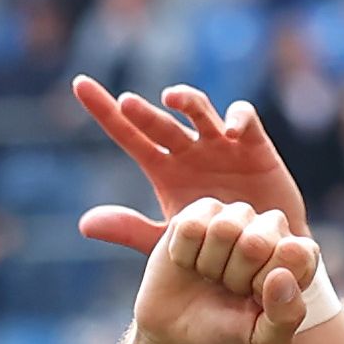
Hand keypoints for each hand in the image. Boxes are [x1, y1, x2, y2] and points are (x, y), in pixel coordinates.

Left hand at [74, 77, 311, 243]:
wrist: (264, 258)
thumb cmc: (215, 249)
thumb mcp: (170, 242)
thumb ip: (130, 230)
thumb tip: (83, 224)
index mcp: (163, 168)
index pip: (127, 134)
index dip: (104, 109)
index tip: (79, 84)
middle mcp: (188, 150)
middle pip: (160, 123)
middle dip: (143, 112)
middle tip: (127, 105)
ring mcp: (220, 144)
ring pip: (199, 110)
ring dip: (186, 101)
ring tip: (172, 100)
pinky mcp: (254, 145)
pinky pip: (244, 120)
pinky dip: (238, 117)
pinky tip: (230, 129)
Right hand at [122, 198, 319, 343]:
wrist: (179, 333)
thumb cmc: (228, 334)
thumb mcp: (263, 341)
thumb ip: (286, 317)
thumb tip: (281, 276)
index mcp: (299, 257)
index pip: (294, 254)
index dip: (267, 284)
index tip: (258, 299)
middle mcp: (273, 228)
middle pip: (256, 242)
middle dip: (236, 277)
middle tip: (233, 289)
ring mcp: (238, 216)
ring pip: (223, 229)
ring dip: (211, 264)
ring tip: (214, 277)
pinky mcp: (202, 212)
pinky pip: (191, 228)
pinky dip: (185, 255)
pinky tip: (191, 263)